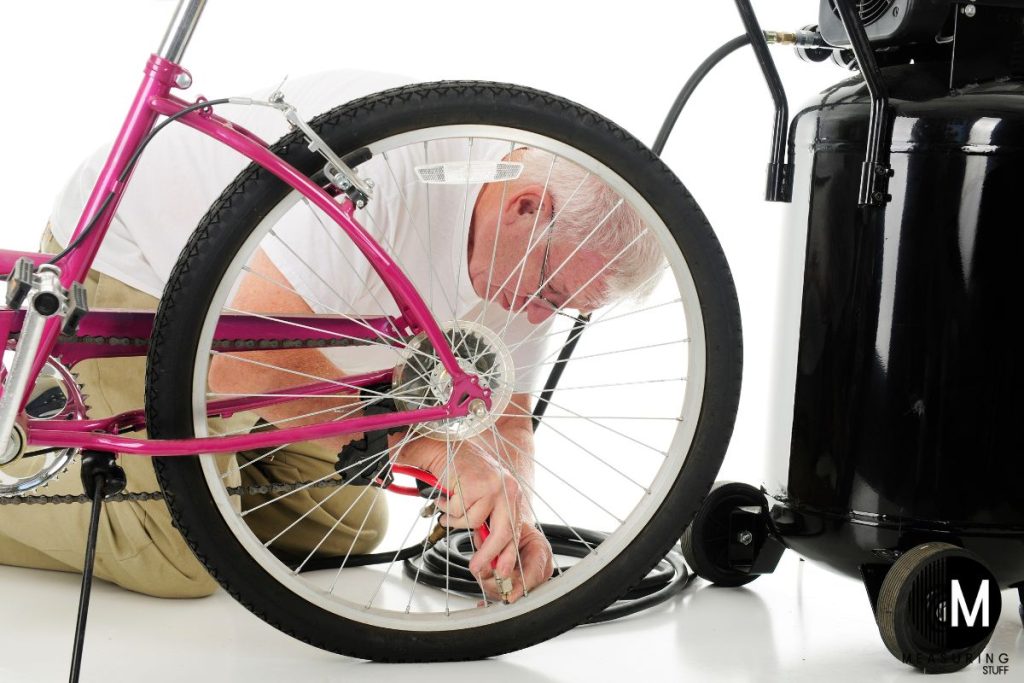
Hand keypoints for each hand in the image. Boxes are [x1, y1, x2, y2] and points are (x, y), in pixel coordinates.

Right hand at [391, 430, 552, 600]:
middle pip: (503, 533)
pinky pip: (458, 512)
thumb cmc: (460, 471)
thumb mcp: (480, 499)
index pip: (514, 530)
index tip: (501, 571)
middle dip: (488, 554)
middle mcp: (507, 488)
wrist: (444, 447)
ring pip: (473, 522)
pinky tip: (444, 496)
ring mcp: (493, 486)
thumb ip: (487, 522)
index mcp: (511, 493)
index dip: (507, 554)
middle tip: (476, 567)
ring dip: (455, 518)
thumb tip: (489, 554)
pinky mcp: (475, 485)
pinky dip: (446, 508)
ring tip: (449, 504)